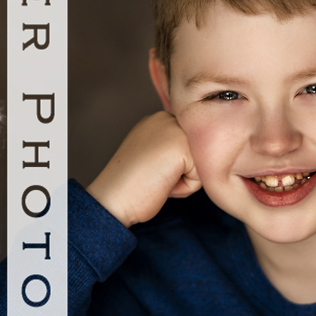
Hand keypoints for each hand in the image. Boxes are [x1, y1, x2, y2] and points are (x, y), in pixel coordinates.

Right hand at [86, 111, 201, 227]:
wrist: (113, 198)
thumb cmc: (131, 184)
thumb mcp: (151, 155)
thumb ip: (171, 148)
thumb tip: (199, 155)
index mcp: (159, 119)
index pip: (189, 147)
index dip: (174, 167)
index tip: (150, 170)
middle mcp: (167, 118)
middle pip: (198, 154)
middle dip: (181, 172)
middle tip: (153, 175)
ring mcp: (175, 129)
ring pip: (201, 165)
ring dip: (183, 180)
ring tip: (157, 179)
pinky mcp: (183, 146)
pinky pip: (200, 177)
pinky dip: (184, 189)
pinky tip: (162, 183)